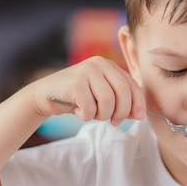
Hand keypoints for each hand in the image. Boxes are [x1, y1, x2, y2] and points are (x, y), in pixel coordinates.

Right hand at [31, 56, 145, 125]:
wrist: (47, 95)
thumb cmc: (79, 98)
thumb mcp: (103, 98)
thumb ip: (122, 103)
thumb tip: (139, 115)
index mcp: (110, 65)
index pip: (132, 85)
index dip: (138, 103)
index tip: (138, 117)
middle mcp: (100, 64)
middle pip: (123, 93)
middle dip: (121, 112)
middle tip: (114, 121)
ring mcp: (87, 71)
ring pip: (108, 101)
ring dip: (102, 115)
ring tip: (93, 114)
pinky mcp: (75, 82)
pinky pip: (90, 107)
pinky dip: (87, 116)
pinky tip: (79, 112)